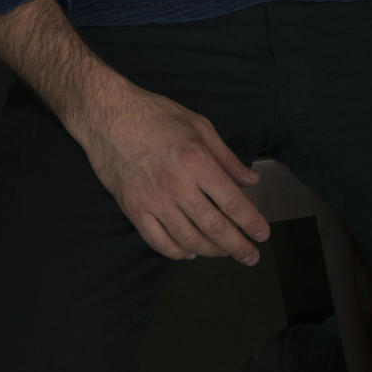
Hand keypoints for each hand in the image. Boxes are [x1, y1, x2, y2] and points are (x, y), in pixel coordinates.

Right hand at [77, 83, 269, 264]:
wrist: (108, 116)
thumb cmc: (156, 115)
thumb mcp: (199, 126)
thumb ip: (227, 158)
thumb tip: (250, 181)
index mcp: (197, 162)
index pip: (232, 202)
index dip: (251, 222)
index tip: (263, 234)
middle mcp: (177, 186)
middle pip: (215, 228)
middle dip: (238, 246)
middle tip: (251, 256)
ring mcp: (153, 201)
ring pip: (189, 240)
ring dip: (211, 251)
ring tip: (224, 252)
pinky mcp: (134, 209)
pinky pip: (159, 242)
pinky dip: (178, 252)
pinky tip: (190, 251)